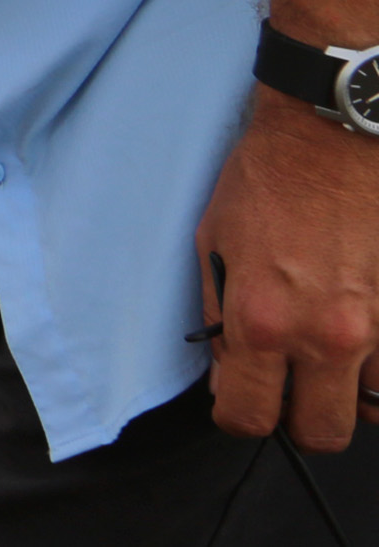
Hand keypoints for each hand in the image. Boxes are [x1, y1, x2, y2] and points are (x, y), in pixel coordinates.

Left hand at [197, 91, 378, 450]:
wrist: (330, 139)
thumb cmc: (265, 183)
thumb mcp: (212, 246)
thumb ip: (219, 318)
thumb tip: (227, 374)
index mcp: (262, 321)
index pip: (250, 416)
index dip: (239, 417)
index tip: (240, 403)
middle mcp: (324, 335)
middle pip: (323, 433)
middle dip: (300, 422)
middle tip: (288, 392)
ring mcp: (376, 326)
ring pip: (373, 405)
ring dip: (348, 392)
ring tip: (326, 358)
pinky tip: (359, 334)